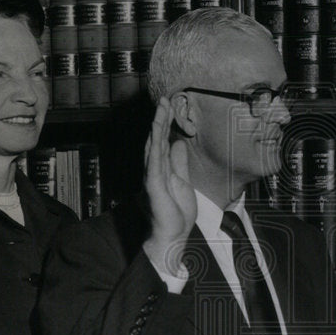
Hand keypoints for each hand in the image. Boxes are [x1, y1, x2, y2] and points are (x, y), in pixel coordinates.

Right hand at [142, 97, 196, 273]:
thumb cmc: (176, 213)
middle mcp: (154, 169)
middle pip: (156, 139)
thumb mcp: (183, 181)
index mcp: (161, 169)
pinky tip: (156, 128)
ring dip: (157, 124)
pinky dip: (155, 142)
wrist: (173, 235)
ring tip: (161, 107)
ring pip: (154, 144)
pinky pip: (154, 158)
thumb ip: (179, 163)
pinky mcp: (153, 182)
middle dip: (160, 118)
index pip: (162, 142)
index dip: (165, 124)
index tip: (170, 106)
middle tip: (165, 99)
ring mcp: (152, 175)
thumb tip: (177, 144)